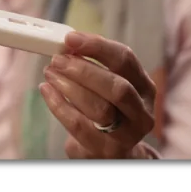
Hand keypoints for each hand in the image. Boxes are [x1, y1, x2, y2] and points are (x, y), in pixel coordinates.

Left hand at [39, 32, 156, 158]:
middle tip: (58, 60)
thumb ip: (95, 64)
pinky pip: (78, 125)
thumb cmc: (108, 109)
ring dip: (69, 86)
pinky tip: (46, 90)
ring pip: (99, 108)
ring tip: (50, 73)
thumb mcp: (110, 85)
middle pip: (117, 88)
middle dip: (84, 70)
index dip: (97, 46)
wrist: (111, 152)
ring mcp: (125, 135)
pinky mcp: (104, 150)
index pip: (126, 60)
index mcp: (144, 87)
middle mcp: (141, 112)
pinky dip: (58, 105)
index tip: (70, 39)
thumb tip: (69, 42)